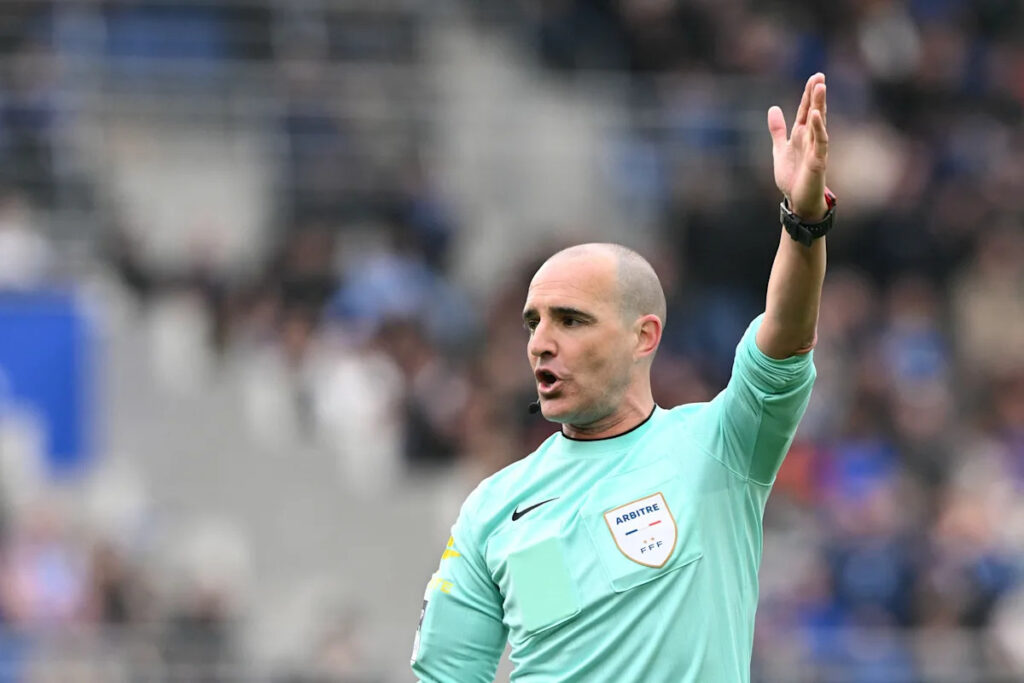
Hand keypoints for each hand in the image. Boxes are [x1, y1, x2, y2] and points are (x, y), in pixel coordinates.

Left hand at [768, 73, 828, 220]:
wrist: (798, 201)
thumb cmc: (792, 176)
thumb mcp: (780, 149)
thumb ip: (777, 130)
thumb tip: (773, 108)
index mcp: (801, 135)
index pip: (806, 110)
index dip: (809, 94)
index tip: (814, 77)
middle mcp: (811, 139)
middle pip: (815, 112)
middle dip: (817, 94)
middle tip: (820, 75)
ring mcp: (816, 149)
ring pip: (820, 123)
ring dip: (820, 105)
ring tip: (821, 87)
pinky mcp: (819, 161)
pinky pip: (821, 142)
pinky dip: (819, 128)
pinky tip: (817, 115)